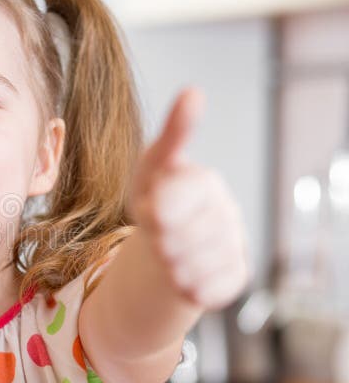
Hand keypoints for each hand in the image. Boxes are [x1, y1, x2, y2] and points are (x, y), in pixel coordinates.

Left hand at [127, 88, 250, 309]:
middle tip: (155, 235)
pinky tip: (181, 274)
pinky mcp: (235, 275)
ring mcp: (232, 244)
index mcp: (204, 181)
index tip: (148, 212)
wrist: (165, 244)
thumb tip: (194, 91)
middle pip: (181, 236)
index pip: (186, 194)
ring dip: (168, 264)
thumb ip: (170, 138)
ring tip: (166, 254)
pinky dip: (185, 287)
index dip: (159, 208)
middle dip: (158, 239)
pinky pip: (205, 291)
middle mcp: (226, 212)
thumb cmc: (154, 199)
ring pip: (191, 266)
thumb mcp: (150, 169)